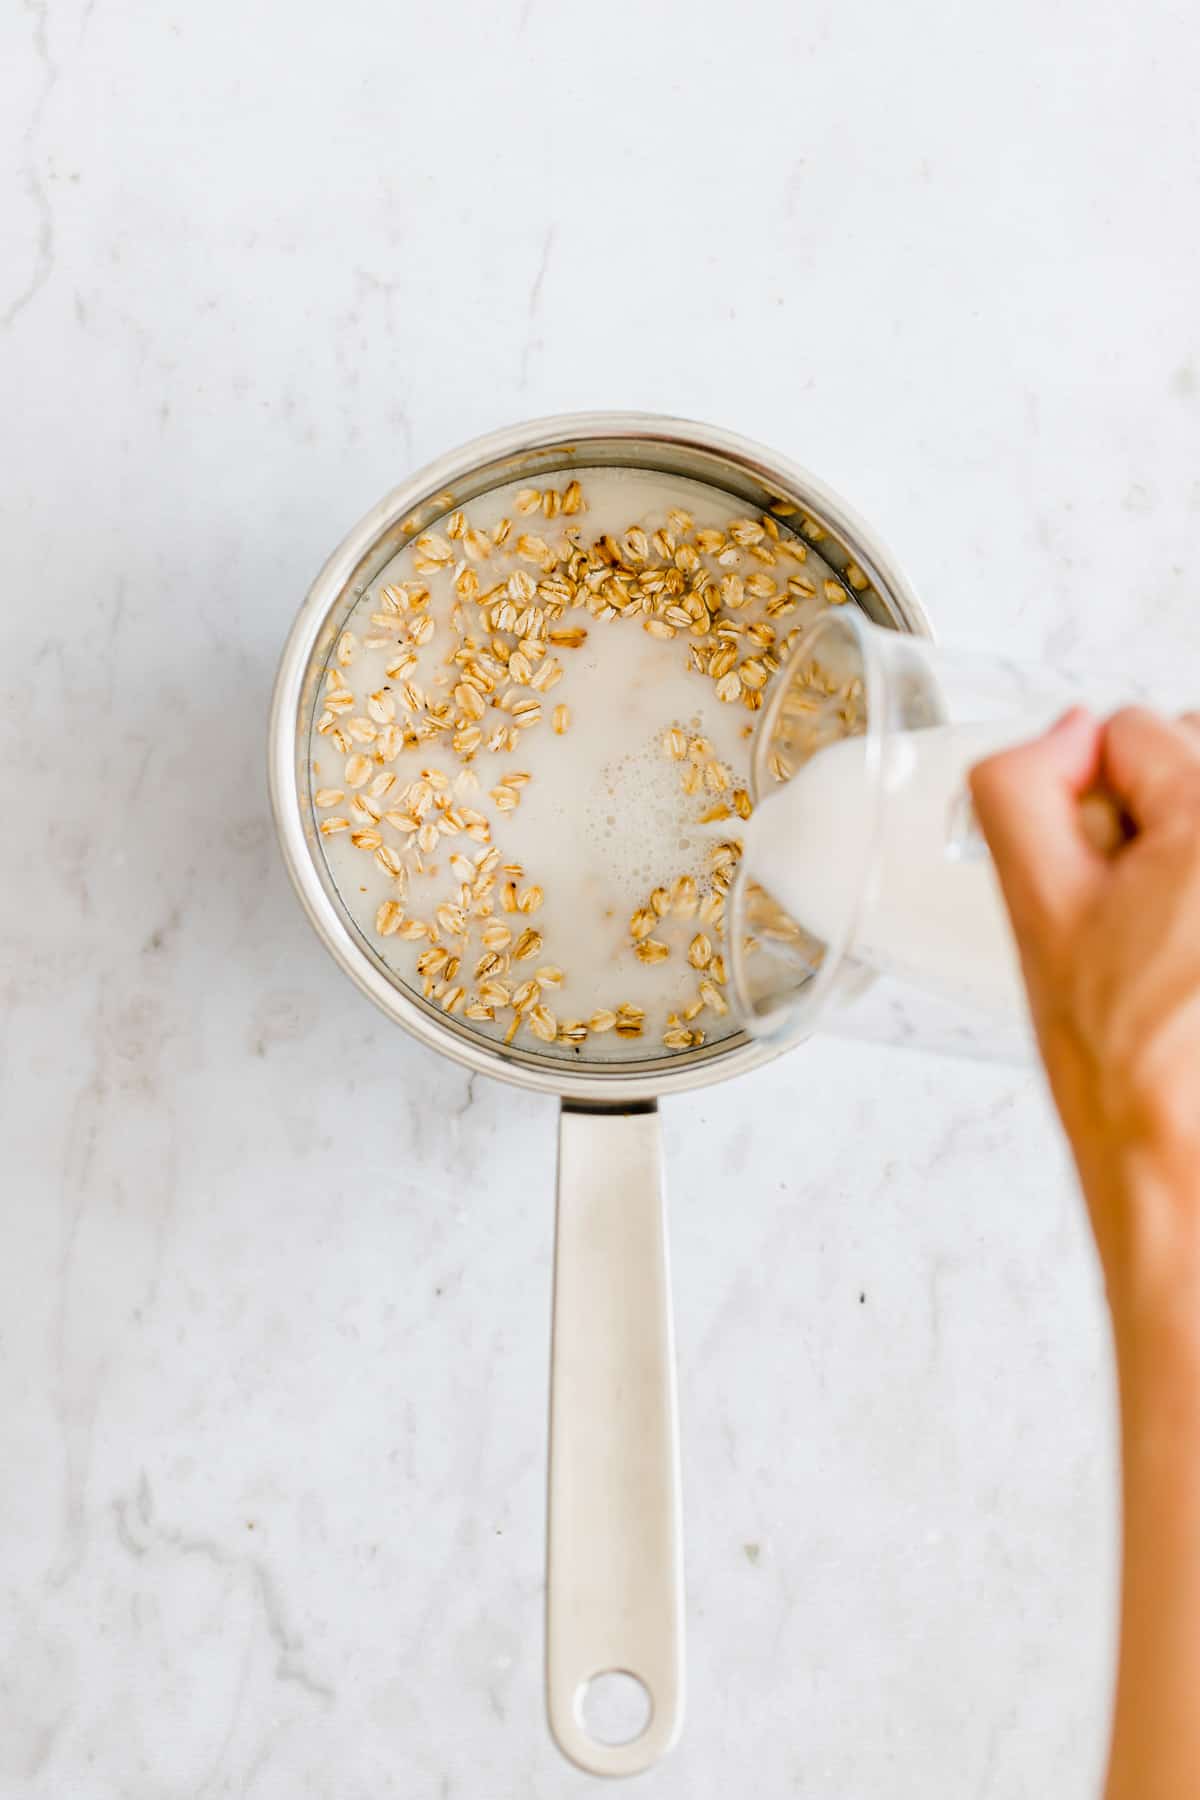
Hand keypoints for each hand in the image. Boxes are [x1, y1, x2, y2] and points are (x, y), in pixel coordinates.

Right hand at [970, 707, 1199, 1312]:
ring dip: (1188, 854)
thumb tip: (1065, 731)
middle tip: (1137, 916)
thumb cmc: (1124, 1060)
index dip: (1093, 805)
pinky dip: (1195, 898)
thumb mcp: (1035, 911)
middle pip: (1194, 753)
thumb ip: (1019, 790)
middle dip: (1159, 814)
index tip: (1098, 882)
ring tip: (1175, 942)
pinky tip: (1189, 961)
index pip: (1130, 730)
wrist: (1183, 1155)